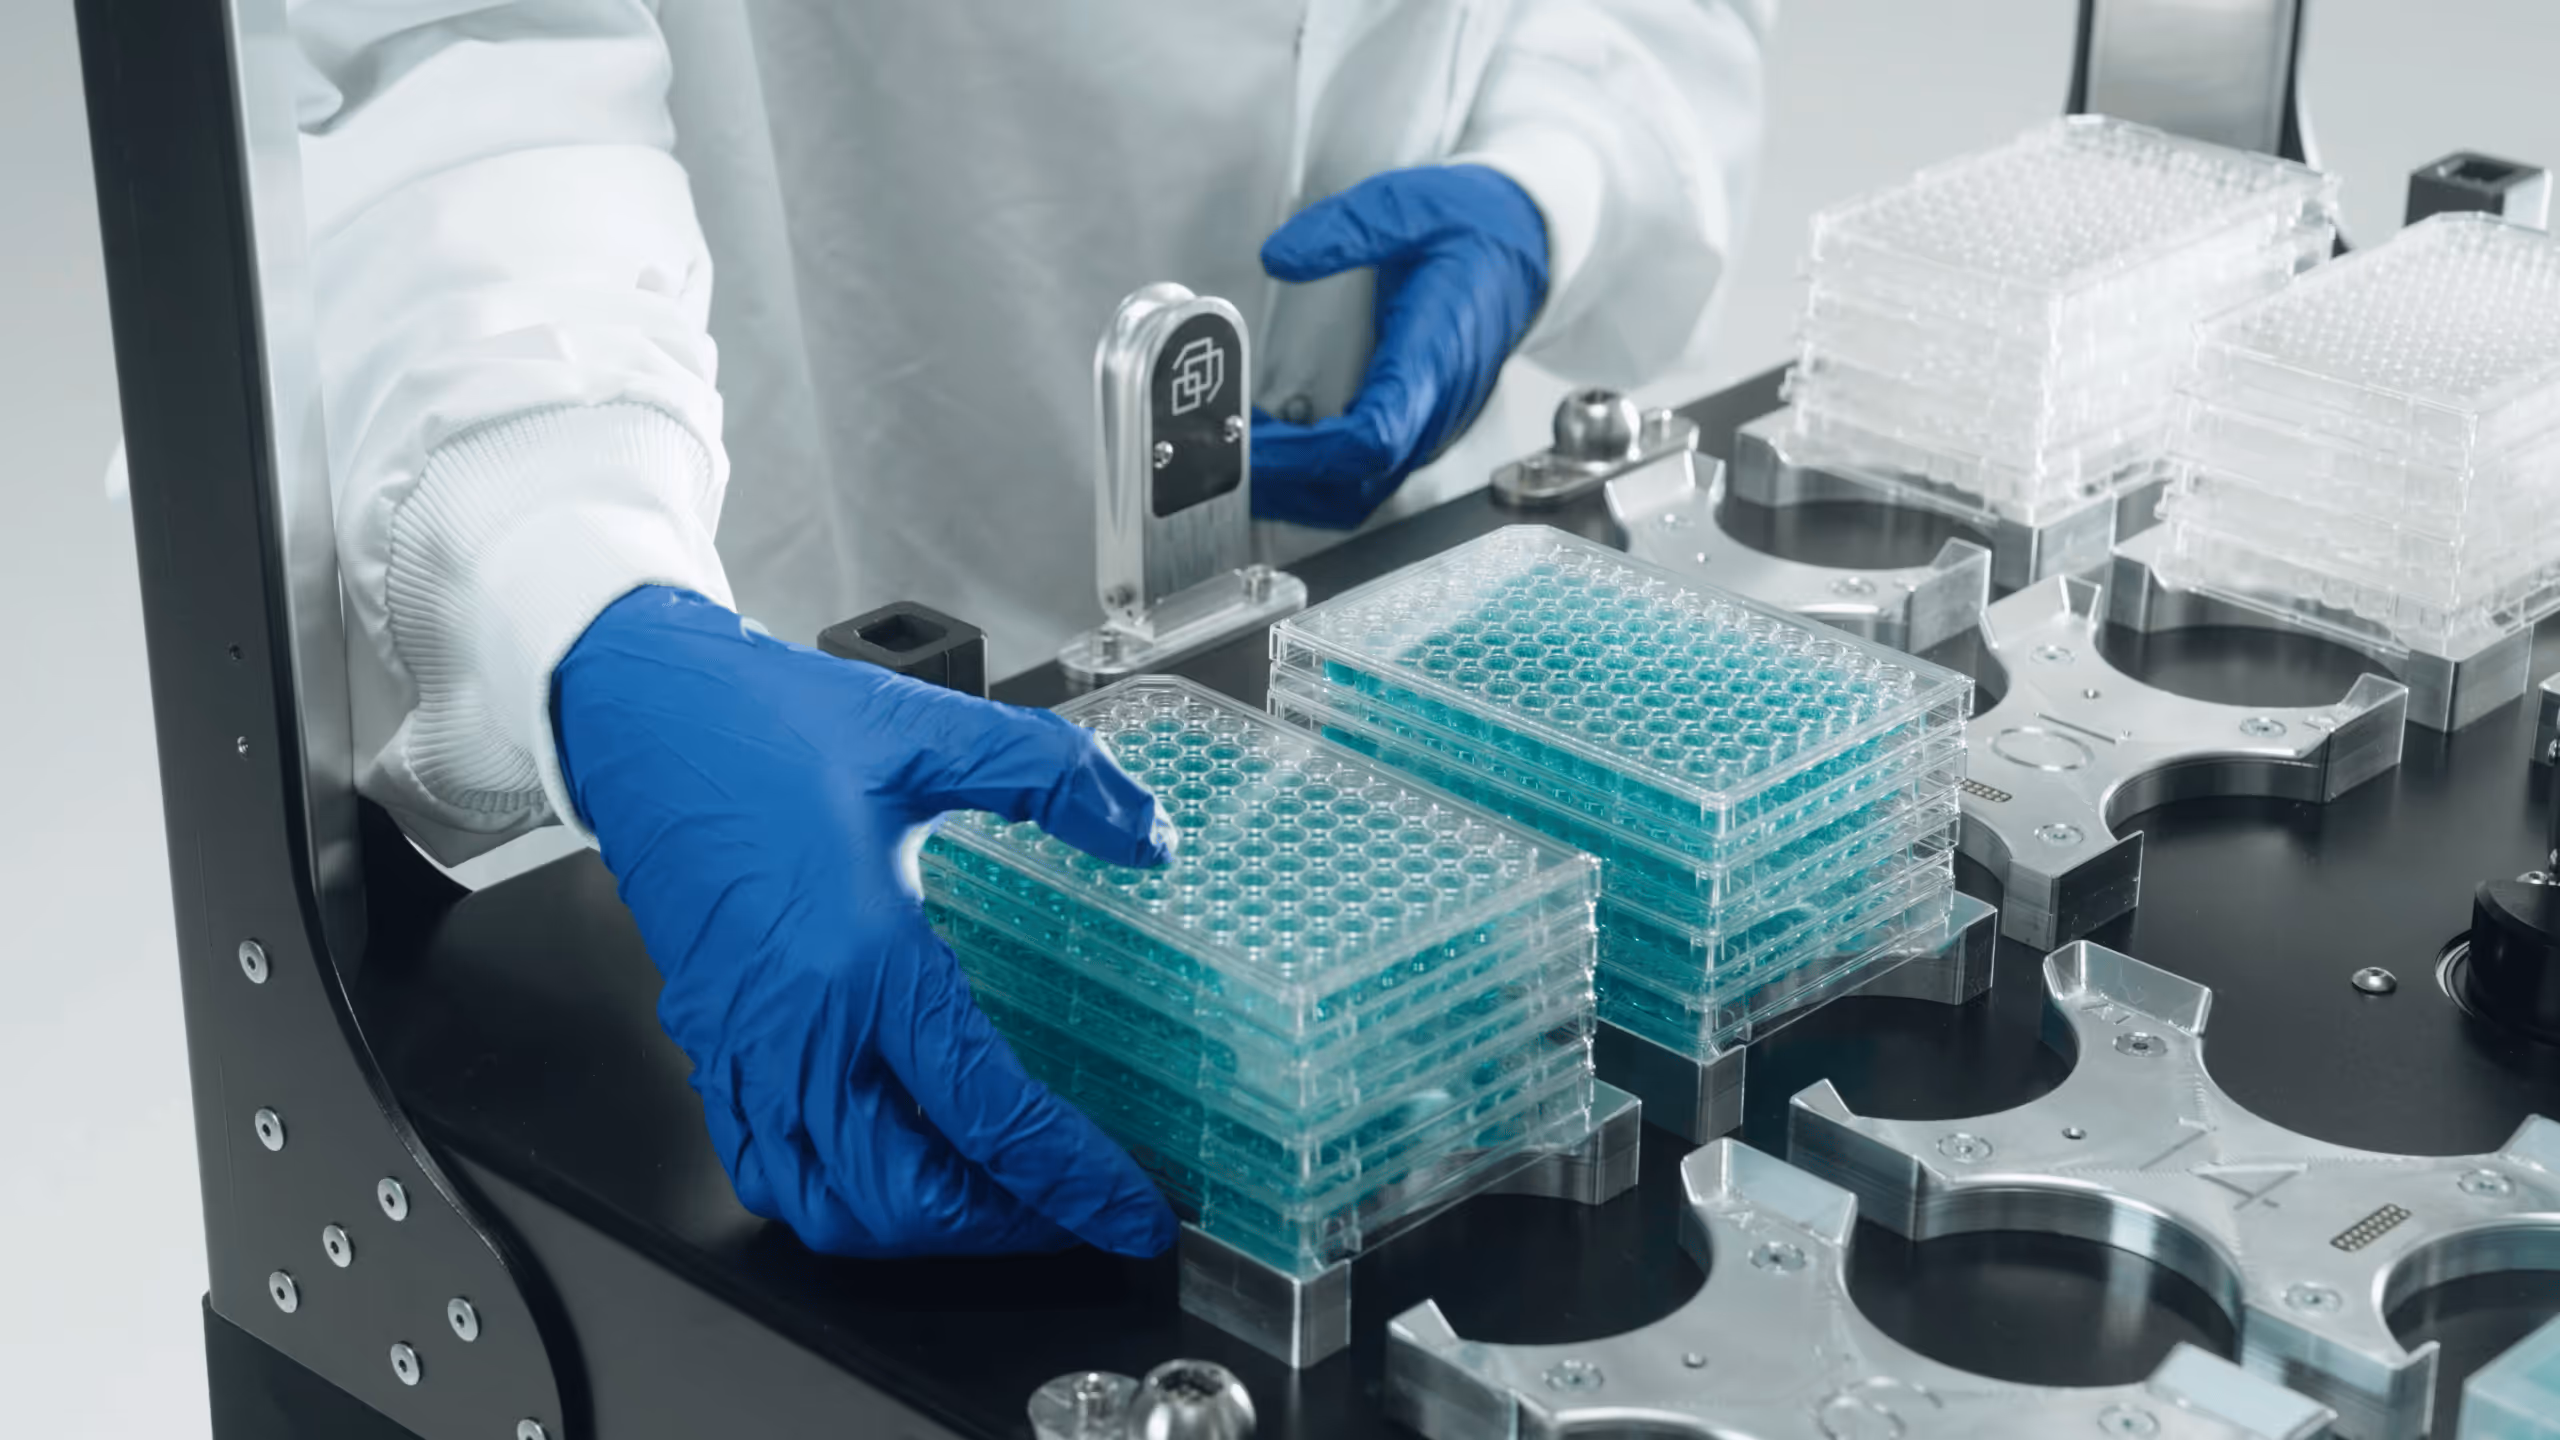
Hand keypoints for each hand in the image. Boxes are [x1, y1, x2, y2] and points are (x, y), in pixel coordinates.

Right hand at [552, 586, 1178, 1257]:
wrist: (642, 714)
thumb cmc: (767, 724)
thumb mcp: (934, 732)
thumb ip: (1057, 778)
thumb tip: (1146, 830)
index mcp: (865, 961)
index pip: (986, 1114)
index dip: (1071, 1179)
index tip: (1130, 1212)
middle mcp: (799, 1028)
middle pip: (904, 1198)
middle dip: (1002, 1226)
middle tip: (1071, 1208)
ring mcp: (744, 1048)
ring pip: (826, 1206)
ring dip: (916, 1227)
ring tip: (989, 1198)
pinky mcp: (710, 1046)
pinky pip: (765, 1169)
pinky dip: (835, 1197)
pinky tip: (885, 1165)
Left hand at [1251, 164, 1548, 528]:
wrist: (1526, 245)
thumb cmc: (1471, 227)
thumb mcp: (1407, 203)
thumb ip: (1345, 230)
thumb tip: (1279, 257)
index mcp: (1434, 356)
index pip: (1374, 436)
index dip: (1306, 453)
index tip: (1249, 441)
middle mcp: (1436, 407)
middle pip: (1357, 483)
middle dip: (1284, 483)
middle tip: (1218, 455)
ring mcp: (1431, 425)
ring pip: (1361, 491)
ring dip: (1296, 489)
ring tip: (1237, 456)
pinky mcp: (1421, 429)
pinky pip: (1367, 477)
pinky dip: (1315, 476)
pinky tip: (1275, 447)